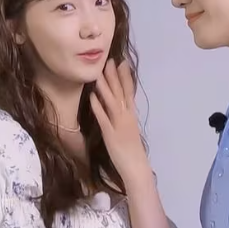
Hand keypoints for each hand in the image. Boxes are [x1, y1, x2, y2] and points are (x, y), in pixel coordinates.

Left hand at [90, 59, 149, 184]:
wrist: (136, 166)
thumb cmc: (132, 149)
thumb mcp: (130, 128)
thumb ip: (126, 115)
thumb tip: (121, 103)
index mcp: (131, 114)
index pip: (129, 91)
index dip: (125, 77)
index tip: (122, 63)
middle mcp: (127, 115)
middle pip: (120, 92)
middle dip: (114, 76)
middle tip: (110, 60)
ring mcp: (118, 124)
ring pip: (111, 101)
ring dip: (105, 86)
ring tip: (98, 73)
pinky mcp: (110, 134)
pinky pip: (103, 118)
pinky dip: (98, 106)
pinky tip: (92, 97)